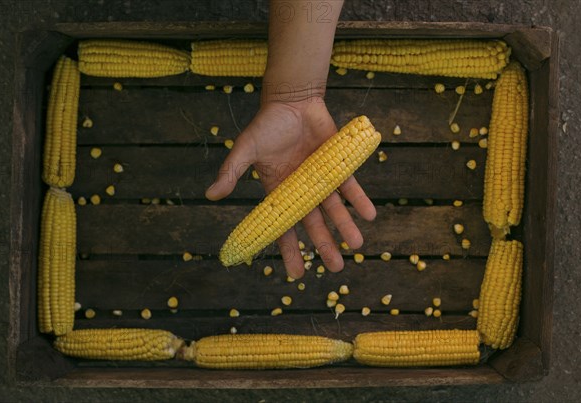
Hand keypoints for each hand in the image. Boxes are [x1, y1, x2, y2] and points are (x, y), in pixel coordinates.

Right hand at [206, 97, 376, 277]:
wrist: (292, 99)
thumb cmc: (267, 124)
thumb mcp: (246, 148)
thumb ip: (232, 171)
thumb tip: (210, 195)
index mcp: (278, 191)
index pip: (284, 227)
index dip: (290, 250)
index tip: (297, 274)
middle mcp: (301, 190)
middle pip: (314, 223)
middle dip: (324, 245)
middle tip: (336, 268)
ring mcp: (321, 178)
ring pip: (334, 208)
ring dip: (345, 226)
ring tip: (356, 246)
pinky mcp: (337, 164)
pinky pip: (350, 185)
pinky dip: (359, 199)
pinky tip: (369, 215)